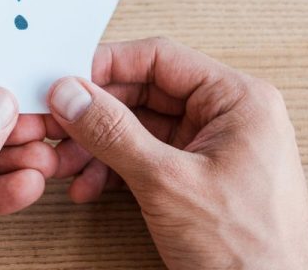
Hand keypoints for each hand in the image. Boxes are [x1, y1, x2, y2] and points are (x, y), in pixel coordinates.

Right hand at [47, 38, 307, 268]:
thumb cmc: (250, 249)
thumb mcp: (168, 183)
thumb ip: (115, 133)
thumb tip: (74, 95)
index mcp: (238, 100)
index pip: (160, 58)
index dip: (107, 66)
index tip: (66, 80)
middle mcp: (229, 116)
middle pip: (145, 93)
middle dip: (96, 113)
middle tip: (57, 123)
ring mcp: (214, 148)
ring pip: (141, 127)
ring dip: (99, 144)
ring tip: (67, 162)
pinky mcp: (200, 177)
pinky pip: (148, 156)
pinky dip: (115, 168)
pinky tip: (90, 184)